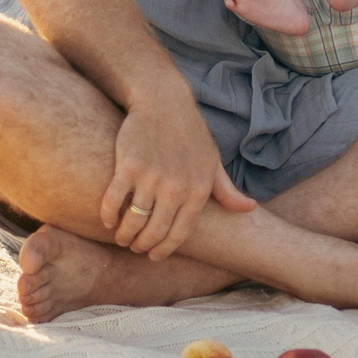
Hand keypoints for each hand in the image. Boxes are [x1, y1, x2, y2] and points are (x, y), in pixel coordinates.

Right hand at [101, 72, 256, 258]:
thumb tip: (250, 209)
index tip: (154, 255)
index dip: (165, 249)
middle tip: (135, 247)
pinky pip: (114, 202)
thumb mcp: (213, 161)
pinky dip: (108, 216)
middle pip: (155, 232)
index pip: (180, 233)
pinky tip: (107, 220)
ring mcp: (151, 178)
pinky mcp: (128, 167)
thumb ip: (227, 190)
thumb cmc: (190, 133)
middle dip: (142, 245)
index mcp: (198, 190)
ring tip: (121, 236)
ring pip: (133, 221)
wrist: (164, 101)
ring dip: (124, 235)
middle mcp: (176, 188)